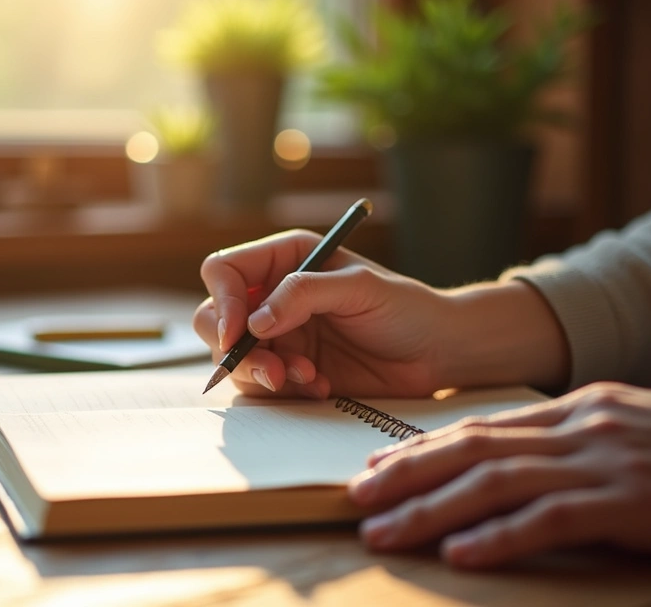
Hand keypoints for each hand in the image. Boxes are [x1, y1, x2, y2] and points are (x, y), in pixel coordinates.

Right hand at [194, 229, 451, 398]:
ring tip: (310, 377)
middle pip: (214, 318)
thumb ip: (304, 294)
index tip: (240, 335)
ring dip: (265, 374)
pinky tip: (321, 386)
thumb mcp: (360, 288)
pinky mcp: (288, 370)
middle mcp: (271, 296)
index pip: (224, 272)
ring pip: (234, 358)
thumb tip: (255, 322)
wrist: (436, 353)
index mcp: (284, 260)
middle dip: (235, 350)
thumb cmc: (406, 308)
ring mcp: (278, 336)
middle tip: (272, 372)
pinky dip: (285, 391)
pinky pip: (260, 386)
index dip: (223, 301)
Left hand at [348, 382, 650, 567]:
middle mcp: (579, 429)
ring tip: (383, 530)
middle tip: (355, 496)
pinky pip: (551, 520)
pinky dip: (499, 537)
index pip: (481, 427)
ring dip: (431, 508)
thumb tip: (514, 461)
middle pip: (473, 448)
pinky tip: (460, 554)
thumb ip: (571, 442)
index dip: (422, 446)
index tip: (376, 464)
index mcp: (576, 411)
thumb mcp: (629, 430)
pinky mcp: (630, 503)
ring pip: (497, 482)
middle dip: (407, 473)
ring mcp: (602, 463)